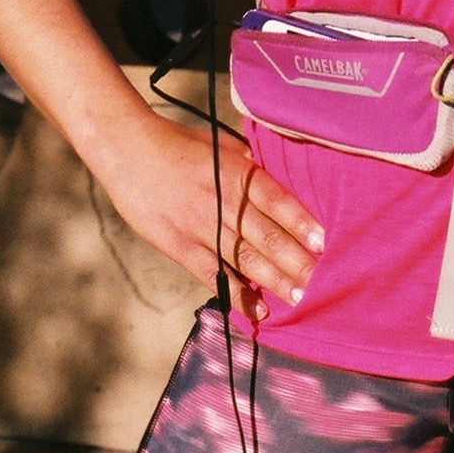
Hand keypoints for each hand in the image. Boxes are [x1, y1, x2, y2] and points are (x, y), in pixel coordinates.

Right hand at [99, 112, 322, 320]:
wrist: (129, 153)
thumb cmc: (178, 142)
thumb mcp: (221, 143)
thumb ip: (249, 163)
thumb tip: (276, 176)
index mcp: (236, 171)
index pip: (276, 200)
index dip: (301, 222)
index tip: (324, 242)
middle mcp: (223, 202)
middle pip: (266, 236)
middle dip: (296, 261)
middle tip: (323, 282)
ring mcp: (202, 228)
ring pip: (246, 259)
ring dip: (275, 281)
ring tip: (301, 298)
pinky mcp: (181, 249)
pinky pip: (214, 275)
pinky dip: (237, 294)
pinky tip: (258, 310)